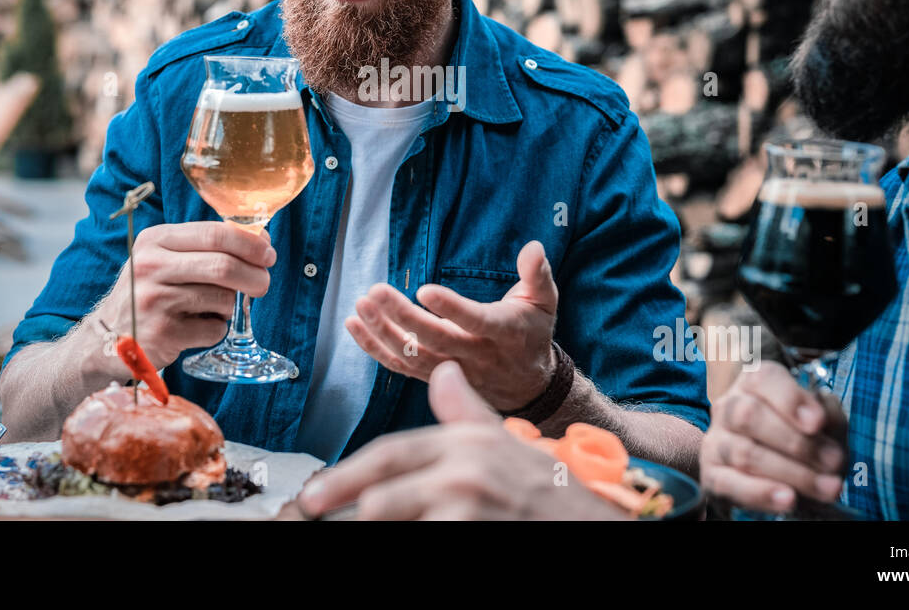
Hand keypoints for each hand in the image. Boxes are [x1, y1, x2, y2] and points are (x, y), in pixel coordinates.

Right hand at [81, 221, 275, 373]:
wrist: (106, 337)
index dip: (250, 244)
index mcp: (156, 240)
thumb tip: (261, 241)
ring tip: (211, 308)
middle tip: (263, 284)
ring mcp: (155, 300)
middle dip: (254, 276)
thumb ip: (205, 247)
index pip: (215, 233)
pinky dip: (216, 329)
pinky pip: (214, 329)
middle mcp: (151, 266)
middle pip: (223, 266)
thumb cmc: (149, 292)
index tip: (268, 254)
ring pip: (222, 299)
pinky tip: (196, 327)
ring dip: (229, 306)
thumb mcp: (164, 258)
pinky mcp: (164, 333)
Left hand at [296, 361, 626, 519]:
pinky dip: (411, 537)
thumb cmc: (546, 489)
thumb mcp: (504, 440)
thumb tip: (442, 370)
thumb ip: (466, 410)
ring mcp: (470, 505)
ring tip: (360, 528)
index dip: (350, 472)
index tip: (316, 490)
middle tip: (311, 509)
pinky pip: (423, 536)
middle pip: (383, 492)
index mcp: (466, 441)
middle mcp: (465, 470)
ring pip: (394, 518)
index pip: (393, 454)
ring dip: (379, 524)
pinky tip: (407, 536)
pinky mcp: (476, 531)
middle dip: (343, 500)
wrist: (598, 519)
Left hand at [345, 240, 557, 410]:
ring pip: (412, 356)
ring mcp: (452, 371)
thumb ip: (537, 274)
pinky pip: (399, 366)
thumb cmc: (532, 332)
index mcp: (503, 333)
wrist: (529, 386)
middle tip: (375, 291)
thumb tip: (533, 247)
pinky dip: (374, 348)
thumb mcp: (544, 302)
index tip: (424, 289)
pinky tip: (354, 325)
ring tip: (361, 305)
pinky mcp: (433, 377)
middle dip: (402, 316)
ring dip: (382, 332)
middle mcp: (475, 356)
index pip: (474, 321)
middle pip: (434, 340)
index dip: (450, 308)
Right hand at [700, 362, 848, 513]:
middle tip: (833, 461)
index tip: (817, 423)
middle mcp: (728, 407)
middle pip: (747, 414)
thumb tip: (819, 417)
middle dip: (796, 442)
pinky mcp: (712, 476)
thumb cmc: (807, 443)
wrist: (789, 480)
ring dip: (793, 473)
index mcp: (754, 384)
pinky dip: (761, 493)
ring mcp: (716, 442)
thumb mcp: (827, 424)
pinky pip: (730, 484)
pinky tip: (788, 499)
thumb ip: (828, 414)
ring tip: (827, 488)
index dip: (789, 399)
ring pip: (745, 453)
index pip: (761, 378)